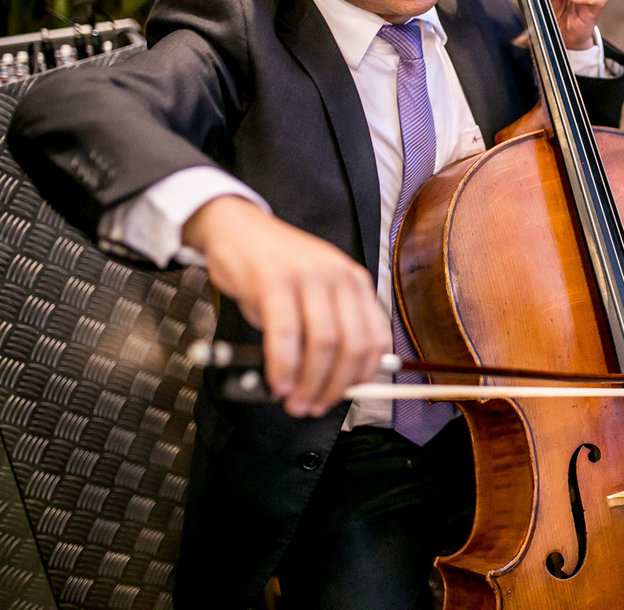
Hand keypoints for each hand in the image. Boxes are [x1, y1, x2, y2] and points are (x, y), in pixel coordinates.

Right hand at [183, 196, 390, 416]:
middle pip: (353, 345)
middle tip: (313, 407)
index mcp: (355, 282)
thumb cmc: (273, 269)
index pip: (375, 338)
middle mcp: (339, 277)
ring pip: (324, 343)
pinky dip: (283, 366)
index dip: (362, 376)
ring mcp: (308, 276)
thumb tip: (331, 382)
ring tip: (294, 402)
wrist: (236, 228)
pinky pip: (285, 333)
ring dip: (310, 382)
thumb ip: (327, 330)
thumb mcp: (312, 294)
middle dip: (335, 386)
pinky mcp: (275, 280)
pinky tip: (277, 382)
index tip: (343, 397)